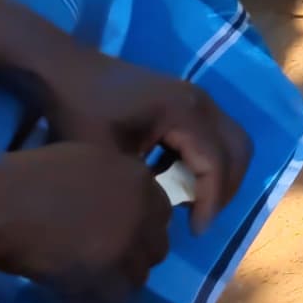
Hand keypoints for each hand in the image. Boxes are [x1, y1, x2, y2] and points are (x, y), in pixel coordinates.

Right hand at [0, 143, 180, 302]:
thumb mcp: (84, 161)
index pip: (161, 213)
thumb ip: (111, 184)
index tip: (120, 239)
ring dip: (117, 280)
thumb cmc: (25, 178)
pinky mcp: (105, 267)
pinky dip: (99, 297)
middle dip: (134, 257)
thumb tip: (115, 207)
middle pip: (156, 246)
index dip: (140, 230)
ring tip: (90, 282)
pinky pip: (116, 294)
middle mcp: (140, 207)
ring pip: (139, 274)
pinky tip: (76, 293)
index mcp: (137, 177)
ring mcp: (125, 238)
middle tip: (105, 264)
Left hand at [35, 52, 247, 232]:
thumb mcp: (106, 156)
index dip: (211, 201)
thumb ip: (142, 185)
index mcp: (185, 112)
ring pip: (230, 139)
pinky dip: (206, 159)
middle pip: (237, 148)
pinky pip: (213, 133)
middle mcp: (201, 101)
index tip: (195, 232)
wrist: (65, 70)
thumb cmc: (80, 112)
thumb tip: (165, 212)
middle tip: (202, 218)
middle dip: (225, 187)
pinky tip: (175, 178)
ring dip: (219, 173)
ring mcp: (196, 97)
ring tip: (193, 203)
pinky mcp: (185, 99)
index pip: (216, 162)